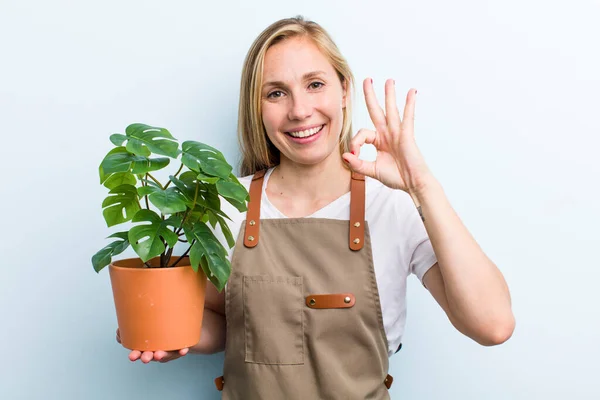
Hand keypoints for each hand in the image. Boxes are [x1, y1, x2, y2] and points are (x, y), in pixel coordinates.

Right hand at [116, 328, 188, 362]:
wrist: (179, 327)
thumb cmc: (157, 326)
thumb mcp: (143, 323)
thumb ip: (131, 324)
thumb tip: (119, 330)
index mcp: (146, 345)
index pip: (139, 352)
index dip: (136, 354)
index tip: (133, 356)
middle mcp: (156, 349)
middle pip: (151, 355)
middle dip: (147, 357)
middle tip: (145, 358)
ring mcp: (168, 349)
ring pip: (165, 355)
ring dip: (163, 355)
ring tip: (159, 355)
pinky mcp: (179, 346)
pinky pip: (180, 350)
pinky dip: (181, 351)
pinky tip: (184, 350)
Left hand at [342, 78, 432, 193]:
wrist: (413, 184)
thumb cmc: (397, 177)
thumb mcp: (372, 171)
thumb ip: (358, 164)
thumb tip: (345, 156)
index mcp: (379, 141)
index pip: (362, 134)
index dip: (355, 142)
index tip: (354, 154)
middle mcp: (388, 134)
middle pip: (376, 110)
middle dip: (371, 95)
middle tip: (367, 80)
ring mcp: (398, 133)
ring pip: (391, 110)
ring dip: (389, 94)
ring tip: (389, 80)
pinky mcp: (407, 135)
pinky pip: (408, 117)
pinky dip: (409, 104)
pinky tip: (411, 92)